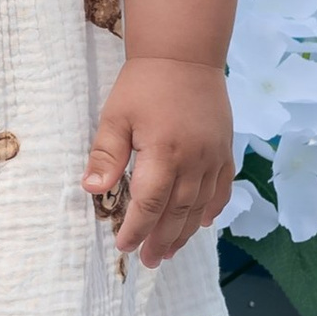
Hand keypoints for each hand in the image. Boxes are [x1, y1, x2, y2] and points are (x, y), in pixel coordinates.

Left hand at [86, 57, 234, 268]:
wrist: (185, 54)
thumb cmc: (144, 84)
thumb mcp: (116, 116)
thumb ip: (106, 155)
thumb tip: (91, 189)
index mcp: (164, 153)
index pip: (149, 204)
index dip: (137, 229)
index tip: (124, 246)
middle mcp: (194, 160)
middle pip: (178, 212)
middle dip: (162, 240)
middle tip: (149, 260)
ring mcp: (214, 156)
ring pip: (201, 206)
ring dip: (186, 232)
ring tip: (171, 251)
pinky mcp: (225, 150)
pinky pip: (223, 188)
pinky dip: (213, 209)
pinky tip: (203, 223)